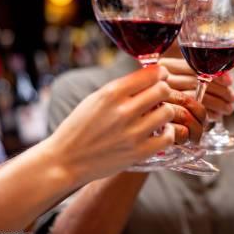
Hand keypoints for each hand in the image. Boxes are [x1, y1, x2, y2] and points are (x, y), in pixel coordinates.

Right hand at [46, 65, 205, 183]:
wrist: (65, 161)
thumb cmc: (80, 127)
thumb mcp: (96, 99)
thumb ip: (122, 88)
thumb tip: (151, 76)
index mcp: (111, 93)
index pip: (150, 74)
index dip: (160, 73)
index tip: (161, 75)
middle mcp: (123, 111)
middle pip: (163, 90)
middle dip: (164, 90)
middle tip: (160, 96)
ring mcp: (132, 133)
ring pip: (168, 112)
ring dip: (166, 111)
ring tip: (158, 115)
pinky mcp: (138, 152)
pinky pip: (168, 137)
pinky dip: (168, 132)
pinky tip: (160, 131)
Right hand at [158, 57, 233, 119]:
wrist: (142, 118)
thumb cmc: (167, 95)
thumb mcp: (179, 79)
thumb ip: (196, 74)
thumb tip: (227, 79)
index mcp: (164, 67)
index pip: (193, 67)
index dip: (214, 74)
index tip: (230, 81)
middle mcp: (160, 82)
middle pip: (196, 82)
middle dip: (220, 91)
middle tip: (233, 97)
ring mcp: (160, 99)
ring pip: (195, 99)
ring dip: (217, 104)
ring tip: (228, 108)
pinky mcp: (163, 117)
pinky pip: (190, 114)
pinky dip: (206, 115)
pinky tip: (216, 116)